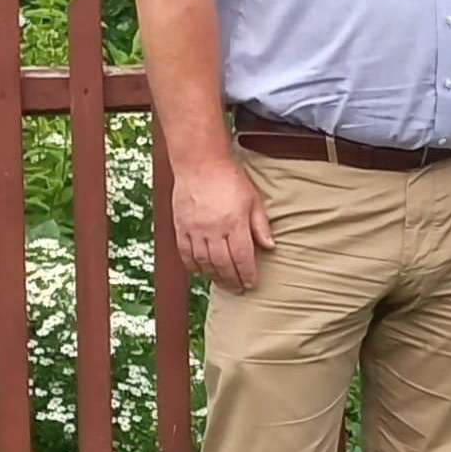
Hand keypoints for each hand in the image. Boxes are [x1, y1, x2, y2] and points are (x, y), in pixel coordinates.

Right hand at [173, 150, 276, 291]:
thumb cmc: (229, 178)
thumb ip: (260, 225)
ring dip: (213, 276)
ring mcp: (195, 229)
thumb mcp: (253, 199)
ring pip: (204, 263)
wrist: (200, 162)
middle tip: (238, 289)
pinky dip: (193, 266)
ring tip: (222, 282)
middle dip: (232, 281)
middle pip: (223, 265)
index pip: (243, 258)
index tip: (251, 284)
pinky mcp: (180, 226)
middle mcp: (214, 230)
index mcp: (235, 223)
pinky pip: (185, 254)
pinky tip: (201, 270)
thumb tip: (269, 247)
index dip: (247, 275)